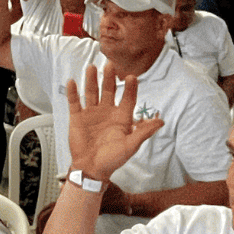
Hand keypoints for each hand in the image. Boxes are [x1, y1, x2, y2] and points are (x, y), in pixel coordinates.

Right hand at [65, 64, 164, 180]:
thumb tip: (161, 122)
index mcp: (122, 117)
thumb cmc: (112, 159)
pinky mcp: (78, 117)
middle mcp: (107, 112)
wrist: (91, 169)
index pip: (128, 98)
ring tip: (92, 68)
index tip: (132, 77)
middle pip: (109, 90)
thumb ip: (143, 132)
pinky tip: (73, 82)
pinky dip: (73, 92)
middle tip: (110, 65)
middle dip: (109, 78)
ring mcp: (92, 113)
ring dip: (91, 80)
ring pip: (92, 92)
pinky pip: (75, 102)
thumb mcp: (130, 146)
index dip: (130, 88)